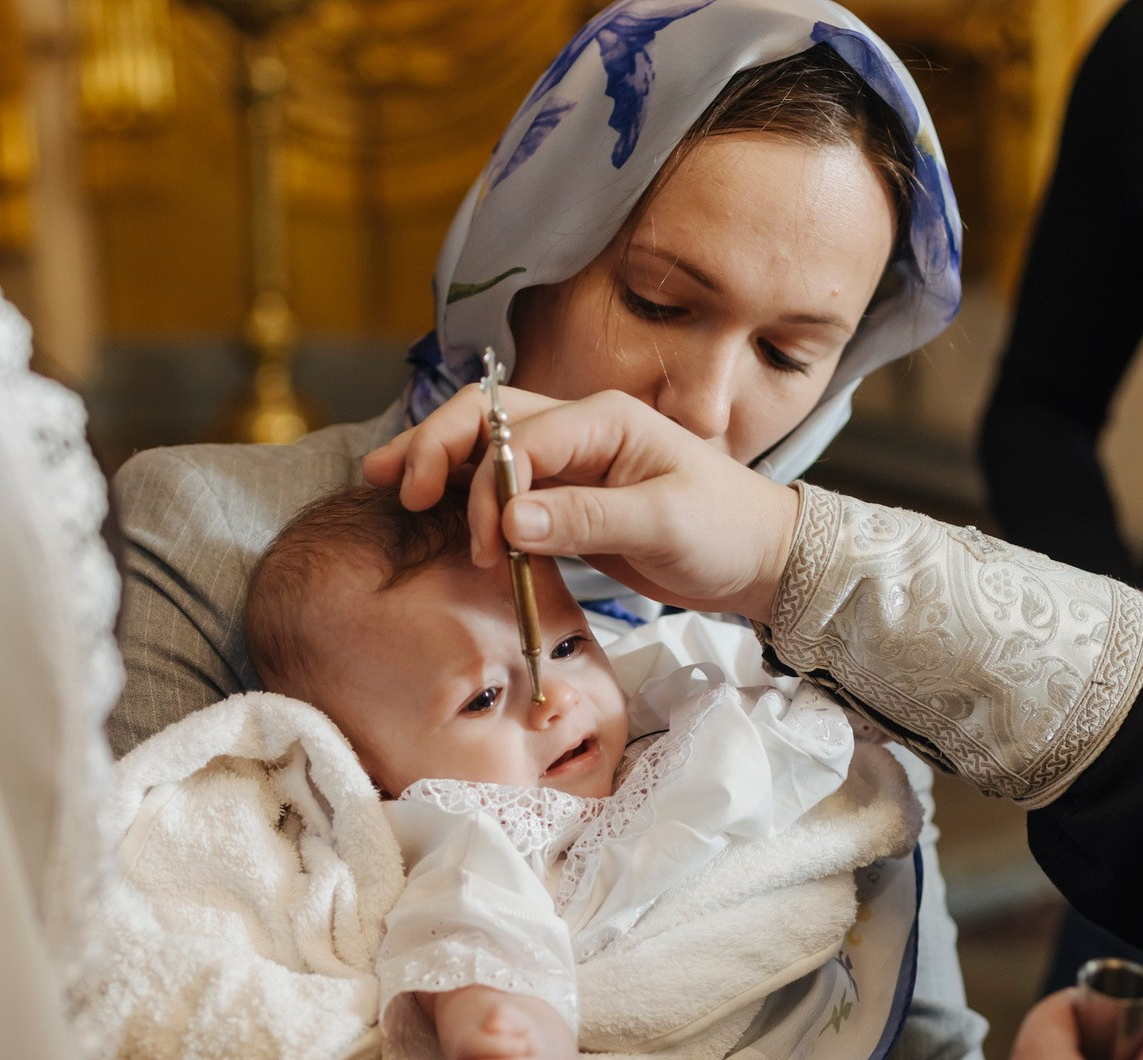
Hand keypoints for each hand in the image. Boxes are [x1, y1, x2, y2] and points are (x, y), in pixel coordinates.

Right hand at [362, 386, 799, 623]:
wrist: (760, 556)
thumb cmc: (725, 530)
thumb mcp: (664, 525)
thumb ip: (589, 521)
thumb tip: (512, 521)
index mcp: (605, 420)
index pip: (522, 439)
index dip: (490, 485)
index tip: (491, 544)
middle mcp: (580, 429)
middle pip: (487, 419)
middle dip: (436, 448)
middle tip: (396, 489)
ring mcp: (570, 461)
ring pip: (485, 446)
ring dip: (435, 460)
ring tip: (382, 481)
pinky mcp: (566, 496)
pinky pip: (501, 484)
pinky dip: (459, 491)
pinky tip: (423, 503)